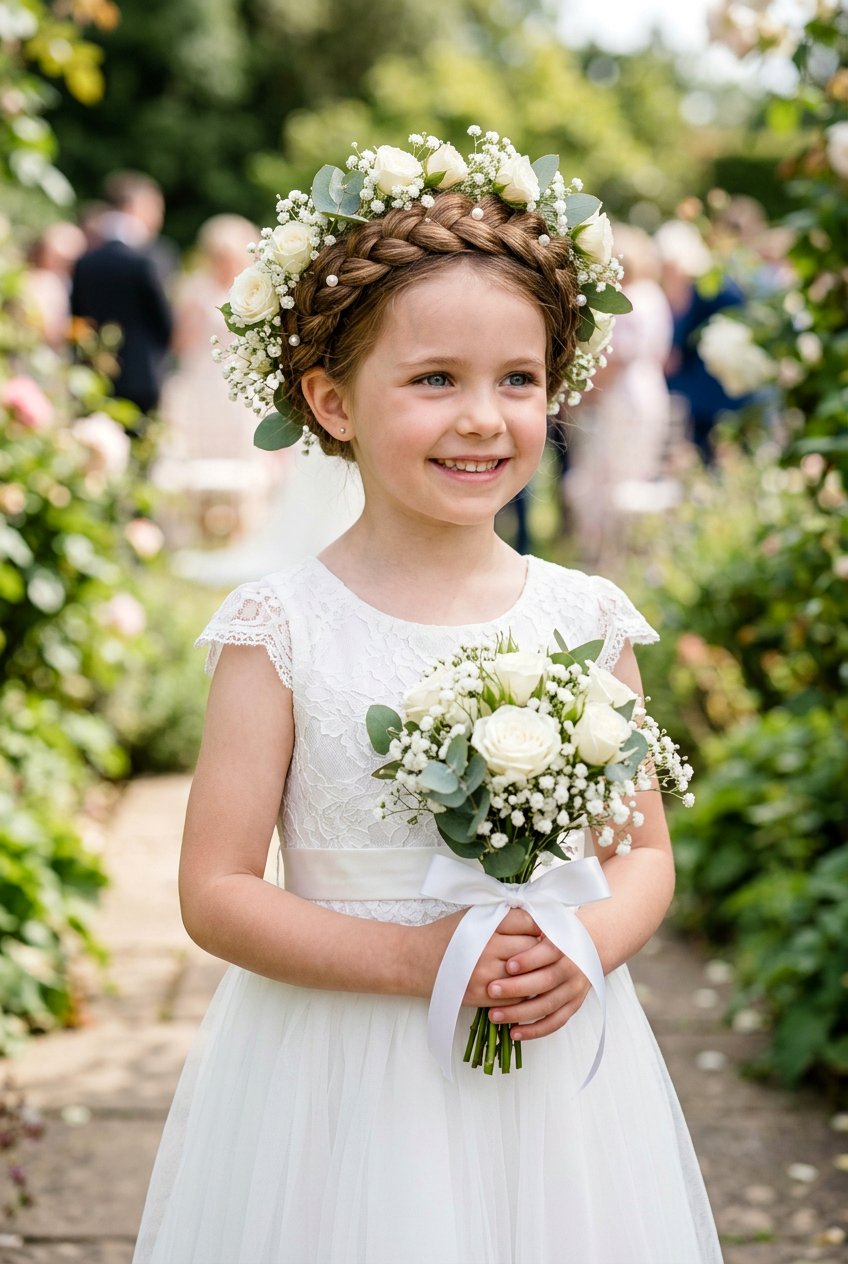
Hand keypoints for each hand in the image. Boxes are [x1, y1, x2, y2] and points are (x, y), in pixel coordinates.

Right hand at [415, 908, 537, 1005]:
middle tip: (541, 948)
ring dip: (534, 972)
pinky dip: (523, 991)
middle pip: (531, 948)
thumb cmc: (445, 934)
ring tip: (534, 967)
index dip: (538, 925)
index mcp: (486, 924)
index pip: (527, 922)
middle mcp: (488, 949)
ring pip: (528, 975)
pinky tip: (519, 984)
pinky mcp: (482, 996)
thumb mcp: (472, 915)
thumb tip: (536, 920)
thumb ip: (501, 916)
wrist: (414, 960)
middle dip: (539, 948)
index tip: (540, 929)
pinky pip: (517, 997)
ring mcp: (486, 975)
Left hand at [484, 909, 591, 1041]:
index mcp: (565, 944)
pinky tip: (513, 1033)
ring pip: (548, 1005)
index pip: (548, 952)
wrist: (590, 944)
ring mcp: (574, 989)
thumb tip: (501, 919)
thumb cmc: (556, 933)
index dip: (529, 959)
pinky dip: (535, 1031)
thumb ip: (528, 923)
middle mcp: (573, 968)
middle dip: (517, 988)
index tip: (507, 965)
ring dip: (520, 1013)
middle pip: (546, 981)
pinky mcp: (573, 1006)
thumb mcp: (547, 922)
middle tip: (491, 990)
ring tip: (494, 1016)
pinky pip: (555, 1023)